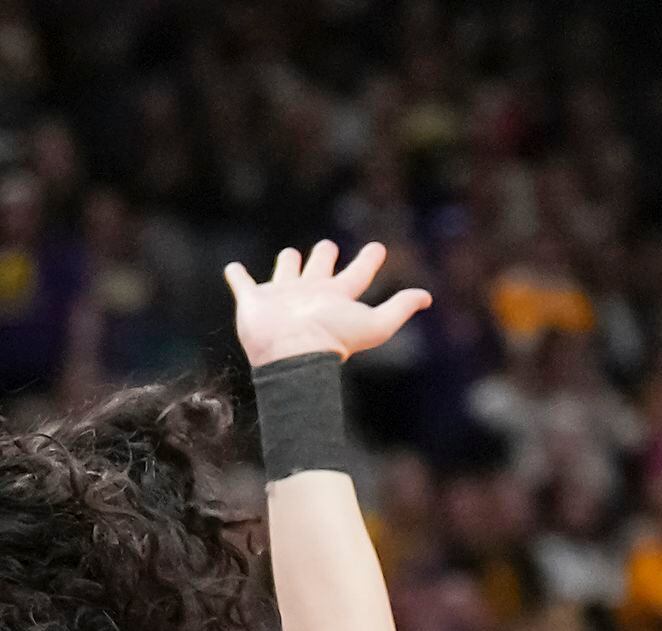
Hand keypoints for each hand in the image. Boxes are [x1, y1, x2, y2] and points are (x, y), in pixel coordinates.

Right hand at [224, 241, 429, 367]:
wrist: (290, 353)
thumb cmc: (331, 340)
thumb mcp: (375, 325)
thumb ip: (400, 309)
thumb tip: (427, 298)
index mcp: (336, 297)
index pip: (357, 274)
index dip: (369, 260)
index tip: (378, 248)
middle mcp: (310, 294)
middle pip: (319, 268)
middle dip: (324, 256)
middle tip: (328, 246)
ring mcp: (280, 297)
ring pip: (285, 272)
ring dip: (287, 264)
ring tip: (289, 256)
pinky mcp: (253, 301)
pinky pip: (243, 284)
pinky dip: (237, 276)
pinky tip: (233, 269)